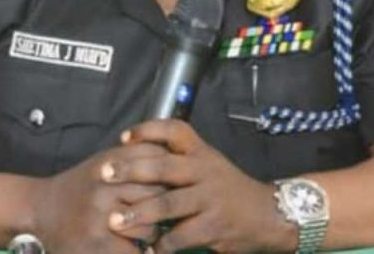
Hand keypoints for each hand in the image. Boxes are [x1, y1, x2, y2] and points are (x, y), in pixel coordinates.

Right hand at [29, 142, 168, 253]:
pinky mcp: (97, 243)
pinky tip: (139, 249)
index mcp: (109, 163)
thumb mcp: (103, 163)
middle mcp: (104, 186)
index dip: (169, 175)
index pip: (156, 162)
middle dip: (166, 206)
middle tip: (166, 214)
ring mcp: (100, 216)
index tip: (173, 184)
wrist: (39, 210)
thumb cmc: (80, 187)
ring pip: (150, 227)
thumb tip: (174, 160)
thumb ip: (134, 158)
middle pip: (159, 195)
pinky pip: (136, 251)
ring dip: (154, 234)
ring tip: (149, 234)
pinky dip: (142, 252)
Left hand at [101, 120, 295, 253]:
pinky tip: (146, 250)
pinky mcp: (214, 227)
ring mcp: (210, 199)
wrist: (269, 215)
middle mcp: (205, 171)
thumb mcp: (208, 165)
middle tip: (104, 174)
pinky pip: (180, 236)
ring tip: (114, 220)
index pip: (175, 130)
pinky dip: (160, 244)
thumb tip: (134, 155)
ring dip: (138, 213)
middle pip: (163, 166)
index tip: (123, 138)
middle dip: (130, 170)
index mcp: (201, 153)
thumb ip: (179, 160)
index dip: (148, 130)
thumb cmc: (227, 189)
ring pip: (168, 204)